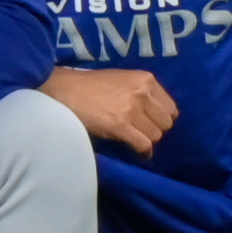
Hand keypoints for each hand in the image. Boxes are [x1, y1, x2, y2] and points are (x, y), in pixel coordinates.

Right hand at [47, 64, 179, 157]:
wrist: (61, 89)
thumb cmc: (87, 85)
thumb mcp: (120, 80)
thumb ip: (139, 92)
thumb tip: (152, 115)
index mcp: (145, 79)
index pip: (170, 107)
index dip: (160, 118)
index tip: (150, 123)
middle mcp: (143, 92)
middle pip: (165, 123)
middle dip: (154, 130)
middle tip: (140, 132)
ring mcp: (132, 109)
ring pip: (155, 135)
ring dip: (146, 140)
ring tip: (133, 140)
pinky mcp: (120, 125)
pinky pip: (143, 144)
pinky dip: (142, 152)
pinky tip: (138, 153)